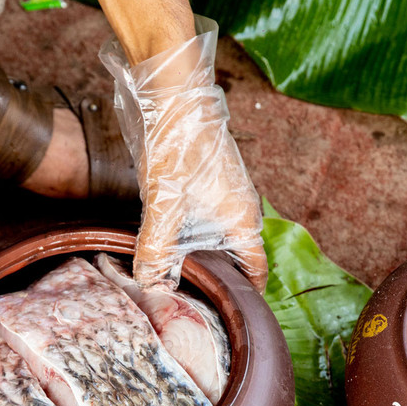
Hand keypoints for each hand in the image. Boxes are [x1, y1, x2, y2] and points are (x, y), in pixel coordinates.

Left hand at [102, 17, 266, 291]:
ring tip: (178, 277)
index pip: (255, 266)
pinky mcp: (207, 177)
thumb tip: (151, 285)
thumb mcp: (165, 204)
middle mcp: (240, 205)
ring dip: (202, 254)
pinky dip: (191, 232)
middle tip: (198, 302)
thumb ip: (158, 248)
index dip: (247, 292)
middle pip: (236, 252)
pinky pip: (205, 215)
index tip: (236, 312)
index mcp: (242, 217)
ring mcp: (225, 190)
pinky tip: (166, 238)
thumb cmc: (178, 147)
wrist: (174, 93)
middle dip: (220, 277)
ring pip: (219, 233)